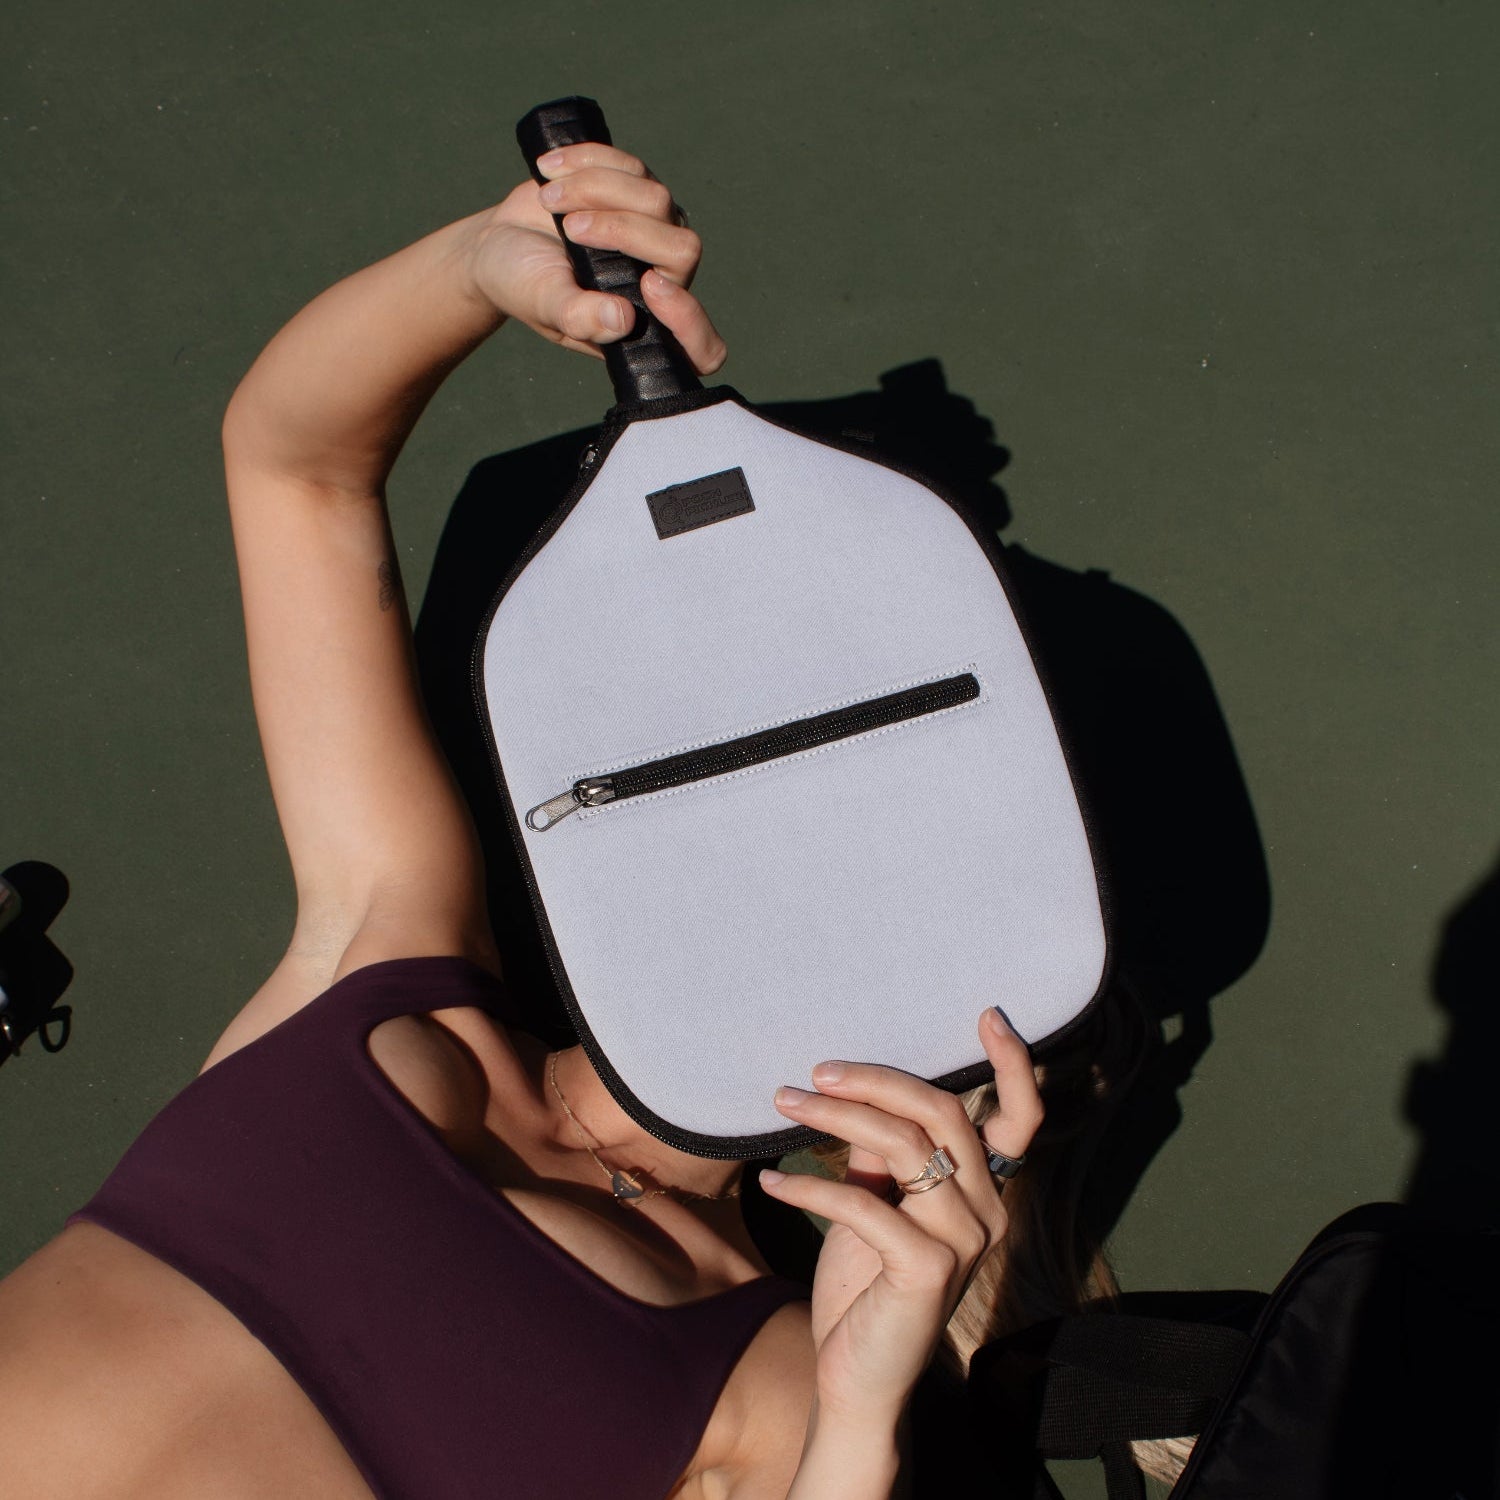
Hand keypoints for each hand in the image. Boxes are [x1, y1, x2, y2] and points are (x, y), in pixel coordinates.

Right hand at [463, 142, 725, 373]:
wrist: (500, 241)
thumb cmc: (523, 284)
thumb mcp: (544, 304)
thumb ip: (581, 318)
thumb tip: (623, 321)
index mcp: (644, 326)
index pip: (702, 346)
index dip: (690, 319)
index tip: (651, 287)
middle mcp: (662, 283)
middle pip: (681, 248)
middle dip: (623, 230)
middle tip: (569, 229)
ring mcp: (655, 233)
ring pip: (656, 198)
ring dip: (595, 190)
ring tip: (549, 199)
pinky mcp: (638, 191)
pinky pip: (633, 168)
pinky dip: (589, 162)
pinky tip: (551, 171)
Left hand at [760, 1007, 1041, 1425]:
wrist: (856, 1381)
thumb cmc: (864, 1285)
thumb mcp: (874, 1205)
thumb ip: (880, 1154)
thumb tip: (855, 1089)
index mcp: (984, 1192)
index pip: (1020, 1121)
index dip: (1012, 1065)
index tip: (986, 1012)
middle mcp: (987, 1212)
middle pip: (944, 1114)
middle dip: (877, 1080)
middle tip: (818, 1068)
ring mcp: (963, 1242)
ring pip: (905, 1145)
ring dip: (836, 1115)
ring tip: (784, 1102)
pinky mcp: (926, 1270)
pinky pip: (865, 1204)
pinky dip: (812, 1187)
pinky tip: (773, 1182)